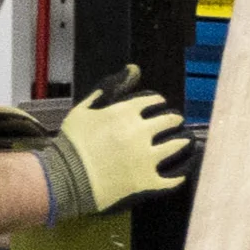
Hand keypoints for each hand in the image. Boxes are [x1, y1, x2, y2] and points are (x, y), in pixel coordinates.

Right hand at [27, 83, 187, 227]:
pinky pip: (171, 179)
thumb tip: (133, 69)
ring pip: (175, 146)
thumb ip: (109, 87)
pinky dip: (177, 176)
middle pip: (169, 121)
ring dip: (182, 142)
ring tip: (185, 141)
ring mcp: (146, 158)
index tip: (160, 104)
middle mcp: (141, 132)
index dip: (158, 102)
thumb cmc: (71, 142)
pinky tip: (180, 174)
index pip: (153, 101)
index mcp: (126, 112)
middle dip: (174, 120)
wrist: (65, 178)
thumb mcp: (84, 109)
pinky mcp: (147, 181)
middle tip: (176, 122)